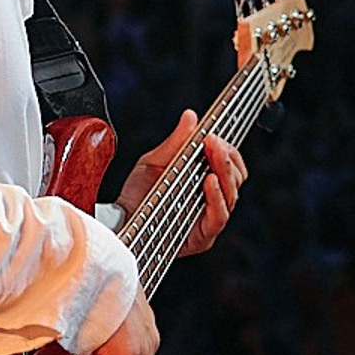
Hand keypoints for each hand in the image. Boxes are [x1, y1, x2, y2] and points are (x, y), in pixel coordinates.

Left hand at [115, 109, 246, 256]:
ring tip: (214, 153)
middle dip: (227, 157)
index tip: (215, 133)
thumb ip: (176, 142)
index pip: (230, 163)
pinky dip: (217, 197)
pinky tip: (210, 181)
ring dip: (225, 171)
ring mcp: (209, 218)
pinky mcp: (203, 237)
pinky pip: (219, 217)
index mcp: (204, 180)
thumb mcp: (154, 162)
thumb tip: (191, 117)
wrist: (118, 222)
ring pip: (232, 194)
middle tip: (213, 140)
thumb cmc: (138, 194)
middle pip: (236, 177)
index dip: (228, 148)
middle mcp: (211, 199)